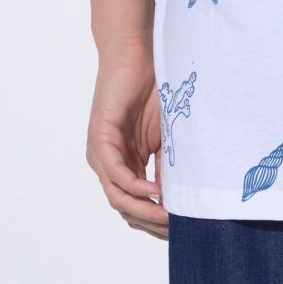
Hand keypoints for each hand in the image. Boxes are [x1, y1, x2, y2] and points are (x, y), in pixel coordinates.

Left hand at [87, 37, 168, 239]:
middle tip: (178, 230)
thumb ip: (167, 164)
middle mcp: (108, 163)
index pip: (135, 204)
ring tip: (168, 217)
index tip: (182, 229)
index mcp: (124, 163)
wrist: (137, 52)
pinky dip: (135, 187)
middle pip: (125, 208)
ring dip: (144, 210)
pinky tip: (156, 192)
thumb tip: (180, 197)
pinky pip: (115, 174)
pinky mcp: (100, 138)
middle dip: (151, 223)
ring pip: (117, 197)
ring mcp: (101, 152)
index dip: (156, 221)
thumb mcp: (167, 135)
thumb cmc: (153, 88)